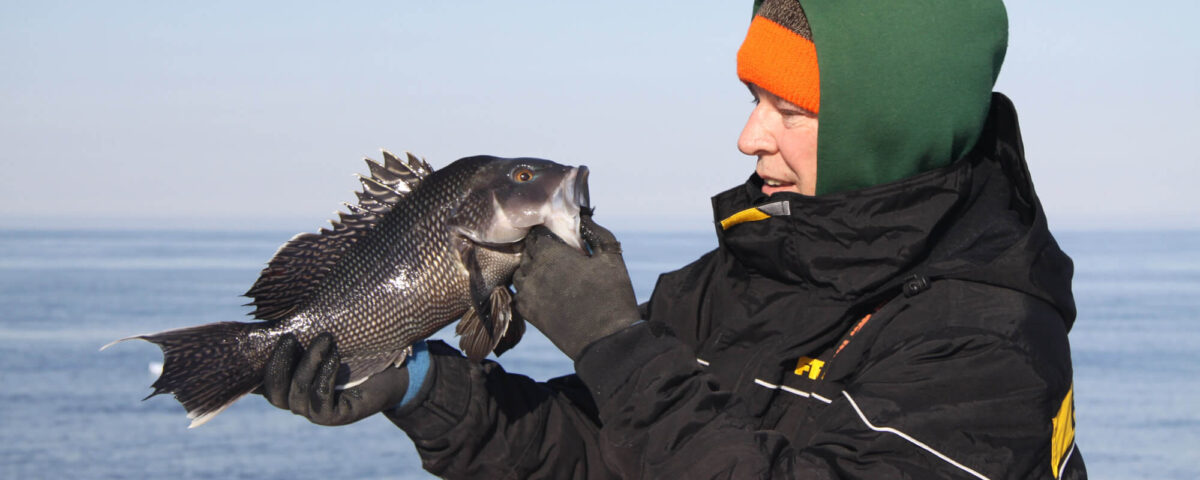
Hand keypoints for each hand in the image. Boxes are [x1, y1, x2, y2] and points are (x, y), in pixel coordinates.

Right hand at [261, 333, 408, 425]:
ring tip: (324, 338)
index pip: (259, 379)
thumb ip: (300, 333)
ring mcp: (312, 411)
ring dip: (308, 363)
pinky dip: (325, 375)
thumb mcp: (322, 341)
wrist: (391, 373)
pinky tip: (335, 357)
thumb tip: (275, 310)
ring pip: (298, 392)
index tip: (260, 336)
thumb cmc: (353, 351)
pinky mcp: (332, 417)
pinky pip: (320, 398)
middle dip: (278, 363)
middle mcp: (294, 400)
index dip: (253, 364)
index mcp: (286, 383)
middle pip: (273, 389)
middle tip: (289, 337)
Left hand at [513, 215, 639, 359]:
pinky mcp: (528, 313)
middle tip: (558, 255)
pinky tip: (545, 291)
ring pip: (520, 272)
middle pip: (527, 252)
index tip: (558, 236)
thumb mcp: (611, 257)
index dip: (547, 232)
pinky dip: (529, 289)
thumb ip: (596, 233)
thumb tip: (583, 219)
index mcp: (550, 254)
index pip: (537, 233)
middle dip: (540, 250)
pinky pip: (520, 293)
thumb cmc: (612, 296)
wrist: (605, 341)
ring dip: (532, 269)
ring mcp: (527, 294)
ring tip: (552, 273)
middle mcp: (532, 271)